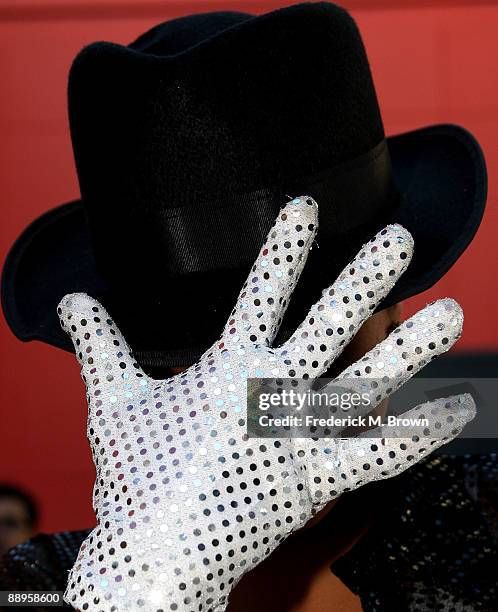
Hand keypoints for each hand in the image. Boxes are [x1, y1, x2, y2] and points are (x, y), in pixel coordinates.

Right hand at [60, 196, 473, 611]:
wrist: (155, 558)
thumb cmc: (134, 477)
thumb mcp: (112, 403)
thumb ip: (100, 345)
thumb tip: (70, 300)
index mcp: (225, 371)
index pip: (260, 293)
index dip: (285, 247)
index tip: (309, 206)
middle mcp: (271, 396)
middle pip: (328, 325)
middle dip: (365, 278)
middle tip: (400, 237)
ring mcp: (301, 440)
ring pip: (368, 385)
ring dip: (411, 348)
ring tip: (451, 313)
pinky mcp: (318, 483)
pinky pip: (380, 456)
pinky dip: (422, 434)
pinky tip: (458, 411)